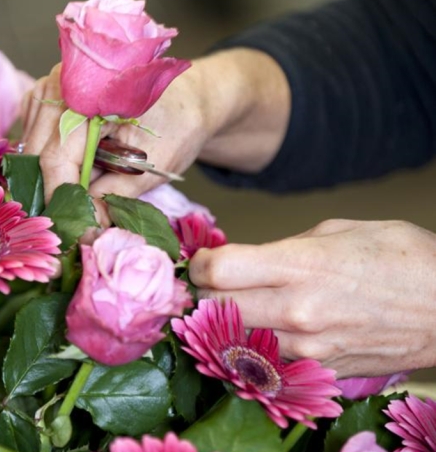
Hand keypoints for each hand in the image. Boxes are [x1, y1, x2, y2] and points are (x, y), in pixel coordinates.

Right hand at [20, 49, 290, 223]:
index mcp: (90, 93)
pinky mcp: (45, 99)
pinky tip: (72, 176)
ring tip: (76, 203)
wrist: (185, 98)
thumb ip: (113, 196)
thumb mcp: (151, 167)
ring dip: (48, 180)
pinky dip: (48, 163)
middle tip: (74, 227)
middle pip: (36, 153)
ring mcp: (49, 87)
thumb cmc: (175, 125)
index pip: (56, 157)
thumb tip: (85, 227)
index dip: (63, 200)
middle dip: (53, 194)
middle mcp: (61, 82)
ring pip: (30, 149)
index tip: (76, 232)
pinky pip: (33, 139)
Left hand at [190, 219, 435, 377]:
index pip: (218, 271)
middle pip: (214, 307)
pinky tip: (268, 328)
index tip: (204, 259)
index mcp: (300, 266)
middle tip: (212, 283)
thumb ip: (284, 248)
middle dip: (205, 292)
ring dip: (227, 322)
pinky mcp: (320, 370)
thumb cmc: (403, 258)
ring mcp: (308, 347)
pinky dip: (256, 345)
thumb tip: (249, 260)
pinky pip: (268, 360)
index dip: (199, 263)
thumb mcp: (339, 231)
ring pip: (235, 339)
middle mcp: (297, 311)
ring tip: (241, 304)